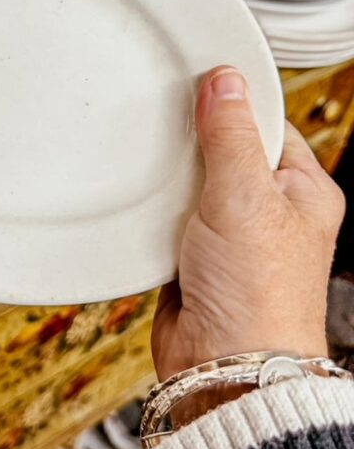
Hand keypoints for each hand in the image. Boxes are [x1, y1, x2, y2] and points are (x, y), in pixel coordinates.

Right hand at [152, 65, 344, 382]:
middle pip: (225, 151)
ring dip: (170, 182)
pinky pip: (168, 218)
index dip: (235, 103)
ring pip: (191, 185)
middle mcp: (269, 213)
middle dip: (195, 143)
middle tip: (170, 126)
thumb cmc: (258, 296)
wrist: (223, 366)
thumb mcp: (246, 198)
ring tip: (157, 171)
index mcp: (303, 192)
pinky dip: (154, 214)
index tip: (200, 82)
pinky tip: (146, 209)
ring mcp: (231, 236)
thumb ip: (232, 137)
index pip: (269, 124)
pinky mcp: (193, 257)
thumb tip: (225, 82)